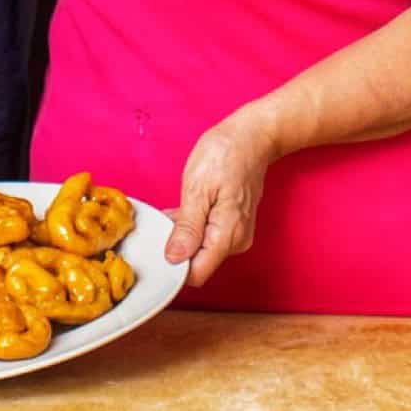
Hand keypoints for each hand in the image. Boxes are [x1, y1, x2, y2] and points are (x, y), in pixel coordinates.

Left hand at [164, 112, 274, 287]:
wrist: (252, 136)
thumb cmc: (225, 154)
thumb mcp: (198, 188)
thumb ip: (187, 227)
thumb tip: (174, 258)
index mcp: (227, 235)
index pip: (197, 273)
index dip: (174, 267)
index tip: (158, 249)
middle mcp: (236, 240)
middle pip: (199, 262)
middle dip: (177, 247)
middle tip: (163, 221)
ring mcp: (238, 233)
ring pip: (203, 248)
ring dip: (185, 235)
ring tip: (174, 210)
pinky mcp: (235, 225)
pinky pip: (210, 236)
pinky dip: (194, 227)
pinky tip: (184, 211)